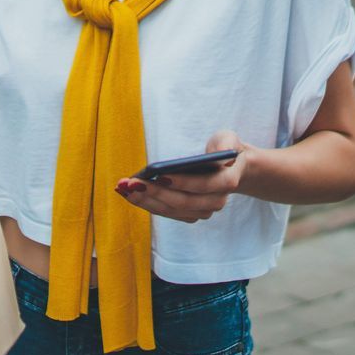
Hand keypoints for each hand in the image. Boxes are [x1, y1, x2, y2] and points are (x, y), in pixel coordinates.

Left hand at [116, 130, 249, 222]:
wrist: (230, 168)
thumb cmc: (224, 149)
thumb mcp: (229, 139)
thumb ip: (227, 143)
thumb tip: (222, 154)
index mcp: (227, 181)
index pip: (204, 185)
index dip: (182, 182)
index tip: (159, 176)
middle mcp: (216, 201)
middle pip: (183, 201)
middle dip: (155, 192)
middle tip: (132, 183)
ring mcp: (203, 211)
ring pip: (172, 210)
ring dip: (146, 201)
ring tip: (124, 188)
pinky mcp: (190, 214)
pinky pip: (166, 212)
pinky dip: (146, 204)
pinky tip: (128, 193)